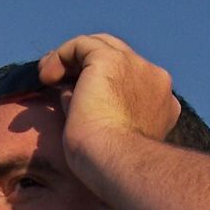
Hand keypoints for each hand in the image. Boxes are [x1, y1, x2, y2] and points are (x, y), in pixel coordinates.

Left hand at [36, 33, 181, 173]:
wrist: (116, 162)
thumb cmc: (110, 164)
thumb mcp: (109, 135)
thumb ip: (97, 109)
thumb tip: (68, 92)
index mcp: (163, 104)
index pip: (133, 84)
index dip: (106, 88)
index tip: (80, 100)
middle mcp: (156, 80)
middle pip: (119, 58)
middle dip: (88, 66)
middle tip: (59, 80)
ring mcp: (136, 67)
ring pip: (101, 46)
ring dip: (71, 59)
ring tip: (47, 77)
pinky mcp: (111, 59)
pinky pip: (81, 45)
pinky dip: (61, 55)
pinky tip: (46, 76)